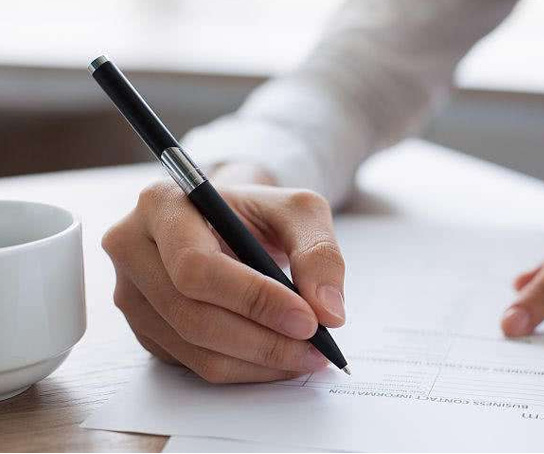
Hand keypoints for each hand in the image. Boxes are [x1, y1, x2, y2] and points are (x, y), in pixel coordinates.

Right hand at [103, 182, 345, 382]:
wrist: (230, 222)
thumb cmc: (257, 212)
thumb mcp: (298, 211)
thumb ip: (319, 251)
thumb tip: (328, 311)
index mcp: (161, 204)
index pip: (197, 266)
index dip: (254, 299)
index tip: (308, 319)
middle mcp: (132, 248)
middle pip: (191, 315)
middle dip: (263, 340)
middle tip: (315, 347)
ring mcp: (132, 293)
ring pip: (194, 348)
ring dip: (258, 362)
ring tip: (307, 356)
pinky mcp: (146, 328)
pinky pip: (193, 363)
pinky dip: (244, 369)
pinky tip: (278, 358)